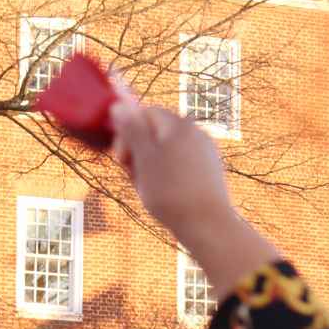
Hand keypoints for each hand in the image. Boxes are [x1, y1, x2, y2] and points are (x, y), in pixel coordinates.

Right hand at [110, 100, 233, 241]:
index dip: (128, 135)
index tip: (122, 160)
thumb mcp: (143, 158)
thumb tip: (118, 104)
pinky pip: (182, 164)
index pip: (144, 113)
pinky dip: (170, 175)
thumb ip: (131, 129)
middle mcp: (195, 130)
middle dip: (140, 152)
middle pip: (156, 132)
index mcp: (178, 124)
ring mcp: (205, 149)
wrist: (207, 224)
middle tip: (135, 178)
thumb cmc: (171, 192)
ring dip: (153, 166)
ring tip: (150, 190)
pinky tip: (167, 196)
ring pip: (168, 151)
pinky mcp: (210, 169)